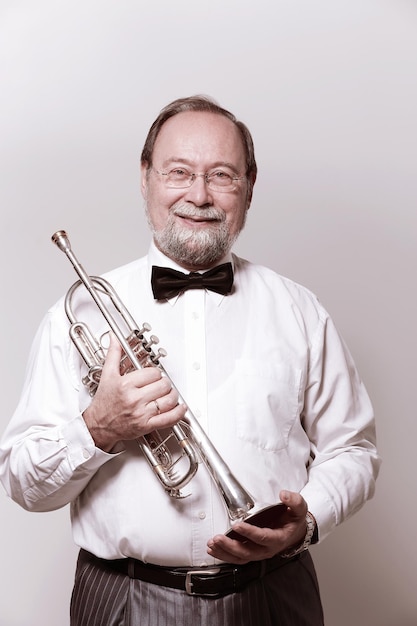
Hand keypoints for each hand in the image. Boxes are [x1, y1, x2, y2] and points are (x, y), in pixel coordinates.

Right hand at [83, 332, 186, 450]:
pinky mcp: (146, 425)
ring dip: (173, 396)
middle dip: (165, 384)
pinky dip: (178, 413)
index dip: (156, 373)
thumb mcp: (107, 376)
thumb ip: (113, 355)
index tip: (153, 376)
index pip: (153, 373)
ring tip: (169, 394)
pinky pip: (169, 419)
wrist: (98, 426)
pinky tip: (180, 408)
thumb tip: (114, 338)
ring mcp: (141, 413)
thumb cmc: (103, 403)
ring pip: (169, 400)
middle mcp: (134, 399)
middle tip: (161, 385)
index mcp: (126, 385)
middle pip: (163, 385)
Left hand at [207, 490, 307, 564]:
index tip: (237, 525)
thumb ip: (293, 501)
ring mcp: (259, 552)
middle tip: (219, 538)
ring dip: (225, 552)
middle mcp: (268, 549)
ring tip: (213, 544)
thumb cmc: (294, 520)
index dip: (249, 533)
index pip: (263, 537)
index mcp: (278, 538)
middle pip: (248, 552)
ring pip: (241, 557)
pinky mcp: (252, 553)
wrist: (295, 532)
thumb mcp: (299, 508)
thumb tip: (284, 494)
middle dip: (232, 546)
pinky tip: (214, 549)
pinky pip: (237, 558)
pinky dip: (224, 555)